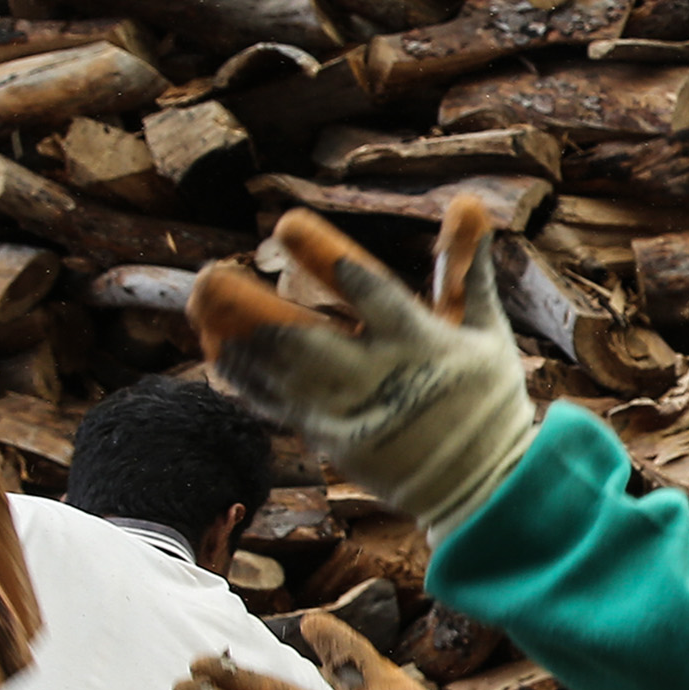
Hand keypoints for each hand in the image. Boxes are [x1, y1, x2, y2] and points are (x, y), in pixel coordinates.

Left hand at [189, 200, 534, 536]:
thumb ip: (465, 269)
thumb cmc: (486, 399)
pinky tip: (219, 346)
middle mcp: (380, 379)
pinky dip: (246, 375)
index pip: (371, 293)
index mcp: (422, 344)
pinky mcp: (333, 441)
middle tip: (209, 275)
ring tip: (201, 301)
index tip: (286, 225)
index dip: (326, 258)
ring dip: (235, 337)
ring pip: (279, 374)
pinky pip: (278, 404)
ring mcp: (351, 414)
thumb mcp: (486, 333)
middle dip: (250, 308)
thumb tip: (468, 201)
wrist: (484, 489)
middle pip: (303, 340)